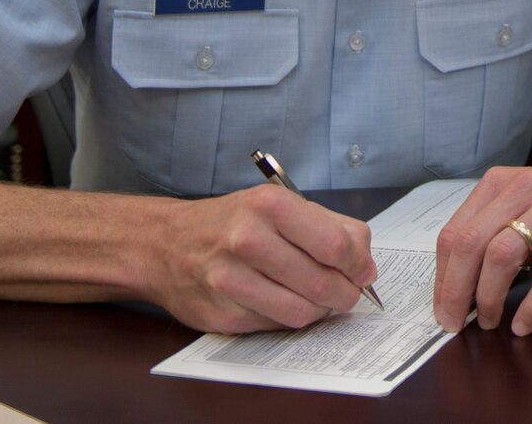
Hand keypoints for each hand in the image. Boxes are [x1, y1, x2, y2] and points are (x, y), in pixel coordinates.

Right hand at [143, 184, 375, 332]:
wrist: (166, 244)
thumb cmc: (232, 222)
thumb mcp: (278, 205)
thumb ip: (327, 226)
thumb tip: (364, 262)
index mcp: (270, 206)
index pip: (336, 245)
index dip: (359, 264)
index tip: (364, 272)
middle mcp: (248, 240)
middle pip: (322, 282)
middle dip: (345, 293)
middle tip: (348, 293)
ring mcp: (231, 280)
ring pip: (301, 312)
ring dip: (321, 311)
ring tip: (321, 300)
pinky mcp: (221, 313)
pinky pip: (275, 325)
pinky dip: (289, 318)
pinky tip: (286, 302)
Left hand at [433, 154, 531, 335]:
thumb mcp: (529, 206)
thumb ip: (497, 233)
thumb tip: (462, 284)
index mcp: (504, 183)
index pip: (456, 231)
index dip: (442, 275)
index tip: (442, 306)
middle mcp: (526, 189)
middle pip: (471, 243)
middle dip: (455, 290)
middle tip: (454, 322)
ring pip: (503, 254)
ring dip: (488, 297)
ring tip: (489, 321)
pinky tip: (524, 323)